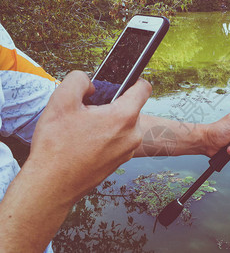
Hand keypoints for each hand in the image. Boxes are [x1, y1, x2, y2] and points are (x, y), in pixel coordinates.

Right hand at [0, 71, 151, 251]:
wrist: (51, 185)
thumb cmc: (57, 146)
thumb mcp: (61, 100)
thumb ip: (79, 80)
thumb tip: (92, 85)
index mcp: (124, 117)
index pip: (143, 88)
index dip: (134, 79)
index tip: (122, 81)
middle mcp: (132, 135)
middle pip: (129, 107)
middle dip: (110, 105)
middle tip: (87, 112)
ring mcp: (128, 151)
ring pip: (122, 125)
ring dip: (107, 122)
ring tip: (83, 130)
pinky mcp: (120, 162)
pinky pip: (118, 140)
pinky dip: (105, 137)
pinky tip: (85, 143)